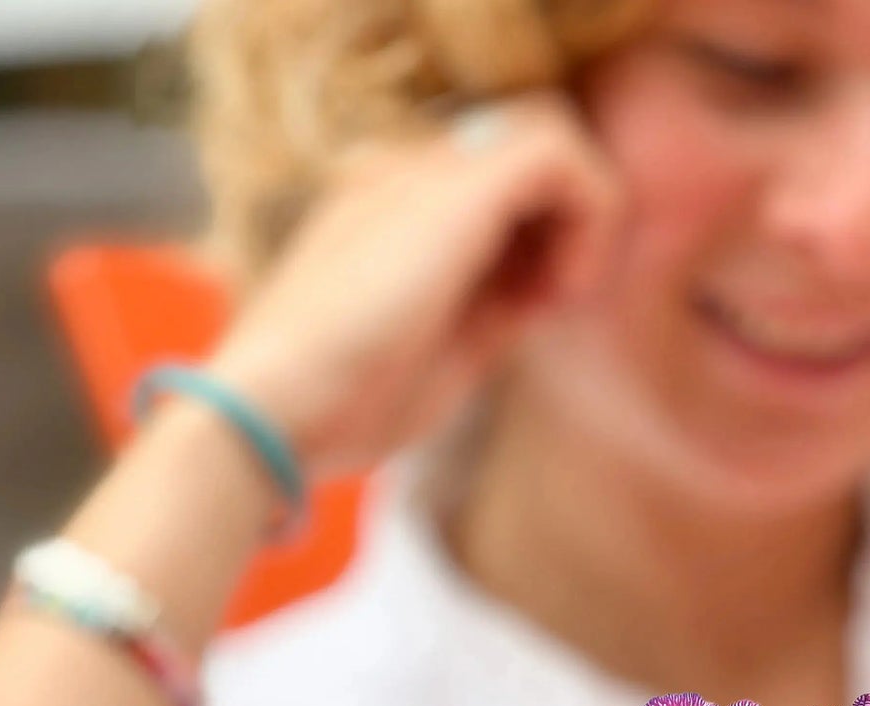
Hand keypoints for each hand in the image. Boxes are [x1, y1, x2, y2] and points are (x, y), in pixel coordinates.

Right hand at [207, 94, 621, 477]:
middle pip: (521, 153)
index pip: (492, 188)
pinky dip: (590, 216)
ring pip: (548, 135)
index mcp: (389, 208)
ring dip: (583, 214)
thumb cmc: (346, 404)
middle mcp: (405, 174)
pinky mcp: (455, 189)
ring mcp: (425, 171)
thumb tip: (543, 291)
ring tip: (562, 291)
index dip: (538, 242)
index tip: (535, 312)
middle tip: (558, 297)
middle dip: (566, 221)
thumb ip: (491, 312)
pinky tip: (563, 286)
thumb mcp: (441, 354)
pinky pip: (560, 155)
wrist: (278, 407)